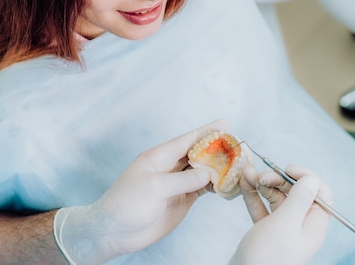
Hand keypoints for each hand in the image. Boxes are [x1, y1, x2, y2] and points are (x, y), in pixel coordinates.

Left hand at [53, 119, 227, 263]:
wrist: (115, 231)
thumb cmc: (127, 204)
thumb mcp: (155, 188)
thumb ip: (184, 179)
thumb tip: (208, 173)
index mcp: (159, 157)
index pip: (188, 139)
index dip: (207, 130)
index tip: (226, 122)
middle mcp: (169, 167)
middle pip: (198, 153)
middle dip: (217, 149)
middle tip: (239, 147)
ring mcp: (176, 184)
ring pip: (202, 171)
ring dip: (218, 168)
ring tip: (238, 165)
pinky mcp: (180, 200)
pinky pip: (201, 189)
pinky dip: (215, 186)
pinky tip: (227, 185)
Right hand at [229, 165, 331, 264]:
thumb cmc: (267, 256)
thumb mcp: (285, 224)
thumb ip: (299, 199)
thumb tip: (312, 179)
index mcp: (313, 226)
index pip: (321, 194)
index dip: (307, 177)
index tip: (288, 169)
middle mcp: (301, 226)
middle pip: (296, 193)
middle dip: (279, 179)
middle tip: (262, 175)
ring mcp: (283, 229)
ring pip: (277, 197)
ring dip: (263, 183)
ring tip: (247, 175)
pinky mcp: (266, 231)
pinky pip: (262, 206)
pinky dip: (254, 194)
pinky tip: (244, 184)